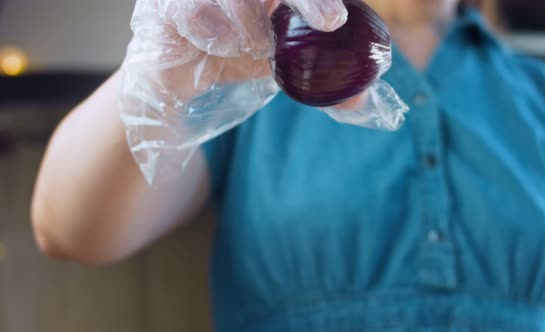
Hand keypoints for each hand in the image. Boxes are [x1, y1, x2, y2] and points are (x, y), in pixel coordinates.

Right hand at [120, 0, 348, 183]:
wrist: (176, 80)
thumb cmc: (229, 60)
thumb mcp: (277, 69)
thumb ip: (316, 81)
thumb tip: (359, 100)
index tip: (338, 20)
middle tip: (330, 22)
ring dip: (253, 24)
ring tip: (256, 47)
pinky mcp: (166, 4)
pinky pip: (191, 10)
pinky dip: (213, 31)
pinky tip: (219, 46)